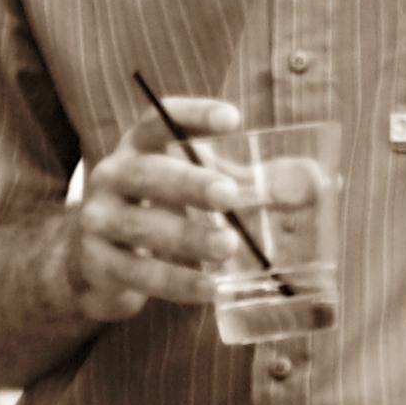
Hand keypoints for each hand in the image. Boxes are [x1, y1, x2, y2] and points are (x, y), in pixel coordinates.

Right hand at [60, 95, 253, 321]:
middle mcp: (111, 178)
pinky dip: (177, 282)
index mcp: (138, 149)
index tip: (233, 119)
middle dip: (188, 183)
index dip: (192, 116)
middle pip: (146, 174)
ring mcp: (98, 221)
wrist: (91, 261)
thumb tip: (314, 184)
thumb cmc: (158, 212)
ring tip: (227, 246)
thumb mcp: (195, 188)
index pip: (157, 122)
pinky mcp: (97, 263)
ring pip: (141, 226)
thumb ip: (248, 183)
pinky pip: (139, 273)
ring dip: (186, 237)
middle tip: (229, 194)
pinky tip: (210, 288)